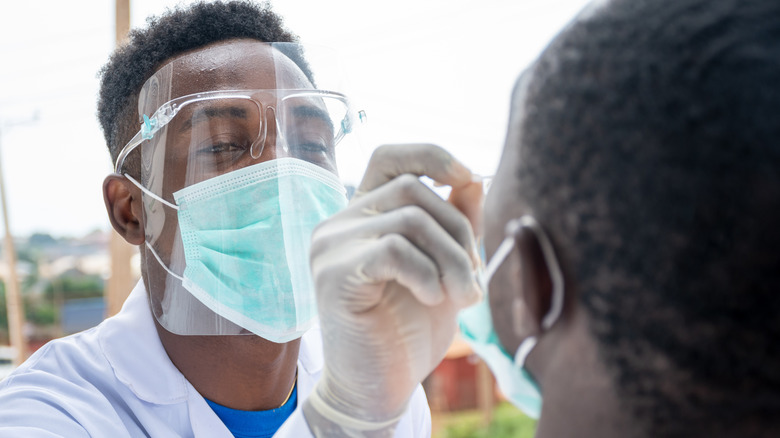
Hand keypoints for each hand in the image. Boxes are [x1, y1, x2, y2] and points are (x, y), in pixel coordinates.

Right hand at [303, 144, 482, 436]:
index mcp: (363, 216)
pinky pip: (394, 249)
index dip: (430, 155)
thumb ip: (455, 225)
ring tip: (464, 296)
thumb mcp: (444, 269)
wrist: (378, 386)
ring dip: (454, 259)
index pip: (388, 157)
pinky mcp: (333, 274)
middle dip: (459, 231)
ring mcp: (330, 246)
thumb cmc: (409, 328)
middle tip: (474, 279)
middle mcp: (339, 222)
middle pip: (413, 189)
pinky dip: (428, 274)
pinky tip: (433, 300)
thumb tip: (473, 178)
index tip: (466, 176)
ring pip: (410, 219)